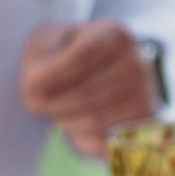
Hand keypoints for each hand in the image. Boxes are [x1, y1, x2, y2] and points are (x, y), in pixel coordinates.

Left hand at [18, 20, 156, 156]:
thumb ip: (38, 66)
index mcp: (115, 35)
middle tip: (36, 105)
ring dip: (65, 120)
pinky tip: (76, 123)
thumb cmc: (69, 54)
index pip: (81, 59)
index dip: (52, 78)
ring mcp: (145, 94)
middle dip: (53, 104)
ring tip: (57, 111)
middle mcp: (137, 63)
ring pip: (94, 119)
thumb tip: (34, 97)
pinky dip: (81, 136)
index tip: (29, 89)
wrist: (108, 68)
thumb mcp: (50, 45)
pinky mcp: (142, 123)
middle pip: (86, 94)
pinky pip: (104, 139)